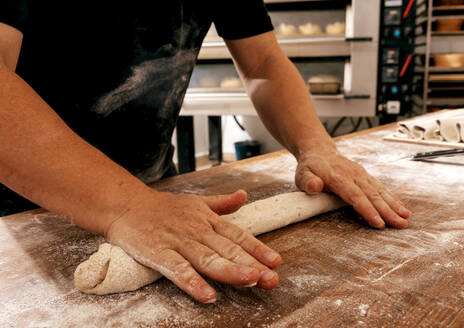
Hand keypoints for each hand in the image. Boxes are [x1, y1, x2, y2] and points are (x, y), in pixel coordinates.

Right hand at [105, 189, 281, 302]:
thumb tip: (244, 196)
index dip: (258, 249)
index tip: (275, 262)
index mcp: (208, 220)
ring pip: (207, 259)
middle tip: (271, 279)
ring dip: (230, 271)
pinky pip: (178, 270)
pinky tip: (207, 295)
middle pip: (228, 250)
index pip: (237, 236)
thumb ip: (222, 203)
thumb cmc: (164, 207)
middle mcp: (197, 231)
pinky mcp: (158, 253)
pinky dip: (193, 282)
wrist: (127, 205)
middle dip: (251, 265)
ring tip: (250, 280)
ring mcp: (178, 242)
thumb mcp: (196, 202)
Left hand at [295, 142, 410, 228]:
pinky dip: (392, 198)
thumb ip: (308, 182)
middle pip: (372, 195)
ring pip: (380, 191)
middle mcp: (353, 175)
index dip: (367, 210)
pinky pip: (381, 188)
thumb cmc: (310, 167)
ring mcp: (361, 175)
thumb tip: (315, 186)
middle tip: (400, 225)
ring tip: (405, 218)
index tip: (378, 223)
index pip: (355, 196)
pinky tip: (401, 208)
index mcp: (338, 177)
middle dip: (387, 211)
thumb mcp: (302, 174)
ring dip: (393, 205)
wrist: (319, 151)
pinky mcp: (366, 176)